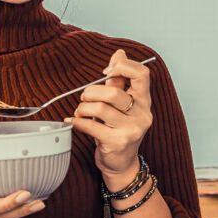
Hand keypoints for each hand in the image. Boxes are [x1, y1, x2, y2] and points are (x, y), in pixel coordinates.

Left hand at [68, 49, 152, 182]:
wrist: (121, 164)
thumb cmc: (119, 129)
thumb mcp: (121, 104)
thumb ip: (119, 80)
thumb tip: (119, 53)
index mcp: (145, 101)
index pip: (142, 74)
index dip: (122, 67)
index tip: (106, 74)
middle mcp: (142, 114)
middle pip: (114, 92)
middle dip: (91, 92)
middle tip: (84, 98)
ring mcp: (131, 130)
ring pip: (100, 109)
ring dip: (83, 108)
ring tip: (80, 112)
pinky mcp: (117, 143)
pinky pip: (91, 126)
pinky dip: (77, 122)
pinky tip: (73, 122)